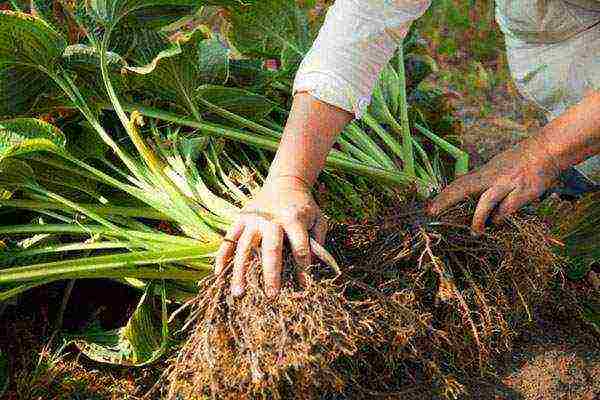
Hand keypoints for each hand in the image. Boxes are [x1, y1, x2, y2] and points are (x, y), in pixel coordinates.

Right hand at [214, 176, 327, 297]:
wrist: (286, 182)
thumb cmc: (305, 206)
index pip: (300, 246)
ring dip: (240, 272)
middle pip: (270, 248)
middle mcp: (271, 219)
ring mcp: (253, 218)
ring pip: (244, 247)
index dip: (303, 267)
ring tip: (238, 294)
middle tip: (271, 295)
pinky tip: (219, 275)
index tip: (303, 285)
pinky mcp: (240, 218)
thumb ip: (318, 242)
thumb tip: (311, 268)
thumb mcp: (318, 219)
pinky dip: (222, 256)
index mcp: (294, 218)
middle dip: (271, 273)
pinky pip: (229, 239)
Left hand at [427, 136, 560, 233]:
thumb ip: (482, 180)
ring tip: (474, 232)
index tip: (429, 208)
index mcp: (483, 172)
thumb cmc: (520, 161)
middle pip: (463, 187)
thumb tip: (465, 191)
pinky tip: (498, 223)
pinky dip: (501, 218)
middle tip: (432, 213)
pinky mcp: (523, 192)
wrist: (546, 150)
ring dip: (478, 218)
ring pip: (485, 201)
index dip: (443, 196)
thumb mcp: (496, 167)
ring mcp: (506, 184)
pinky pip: (507, 208)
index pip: (458, 183)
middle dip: (446, 200)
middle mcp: (491, 177)